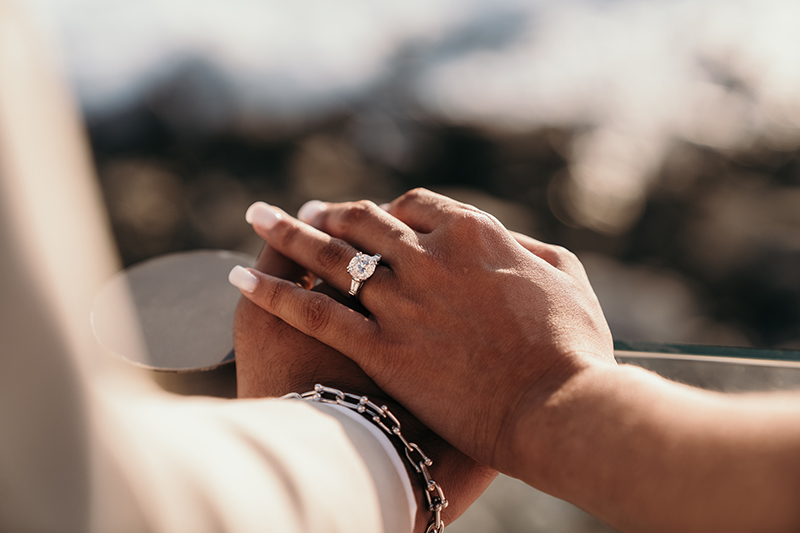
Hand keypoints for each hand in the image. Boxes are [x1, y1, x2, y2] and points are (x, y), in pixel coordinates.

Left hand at [233, 189, 615, 476]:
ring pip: (329, 256)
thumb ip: (529, 247)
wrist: (555, 406)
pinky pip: (313, 311)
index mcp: (472, 233)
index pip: (415, 205)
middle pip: (363, 221)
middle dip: (330, 211)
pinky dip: (274, 291)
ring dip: (287, 232)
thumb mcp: (565, 277)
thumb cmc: (572, 346)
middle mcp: (428, 257)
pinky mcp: (380, 347)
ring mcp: (399, 301)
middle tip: (304, 210)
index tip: (374, 218)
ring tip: (257, 215)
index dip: (390, 209)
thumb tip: (508, 239)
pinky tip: (240, 278)